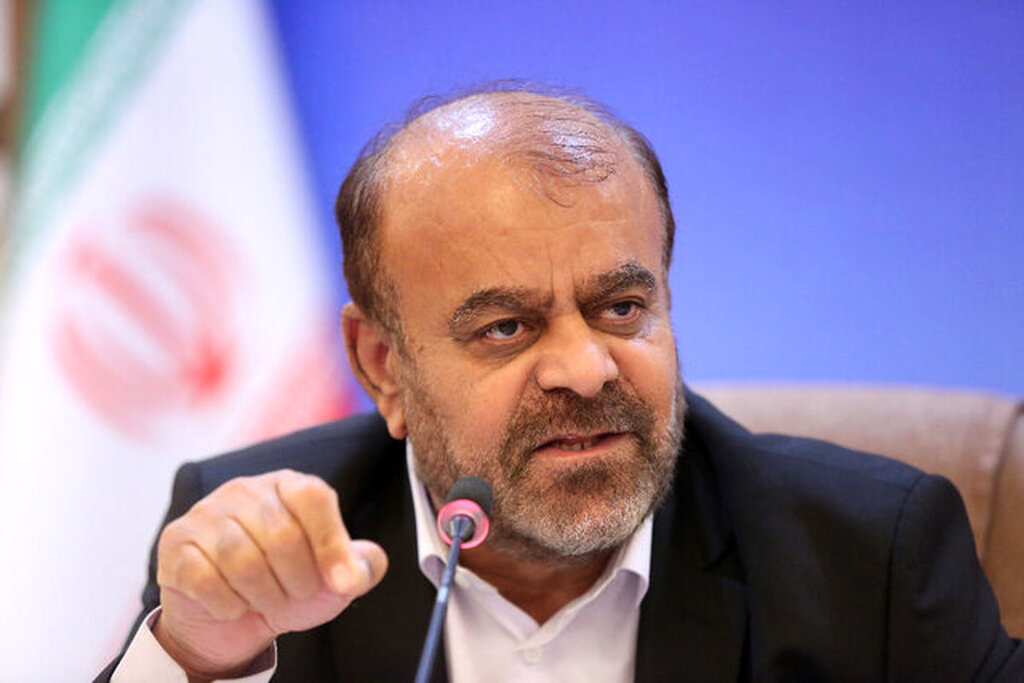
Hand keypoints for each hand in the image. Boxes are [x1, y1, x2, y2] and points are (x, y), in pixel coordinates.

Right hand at [153, 469, 387, 678]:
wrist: (234, 616)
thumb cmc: (289, 583)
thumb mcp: (333, 579)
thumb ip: (361, 568)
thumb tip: (355, 572)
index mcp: (289, 485)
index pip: (314, 497)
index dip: (331, 544)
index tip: (343, 583)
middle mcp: (245, 489)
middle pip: (281, 536)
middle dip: (297, 581)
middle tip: (295, 596)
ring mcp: (206, 512)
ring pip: (242, 561)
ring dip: (263, 596)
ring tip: (266, 601)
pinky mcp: (176, 542)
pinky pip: (204, 579)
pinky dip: (228, 605)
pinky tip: (233, 605)